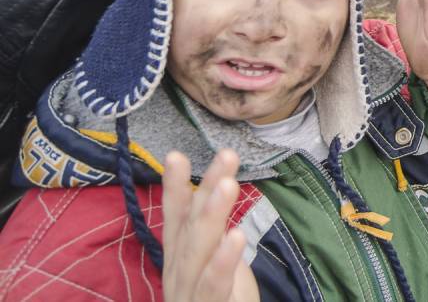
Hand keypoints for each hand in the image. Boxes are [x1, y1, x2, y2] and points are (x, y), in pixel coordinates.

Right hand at [162, 150, 258, 301]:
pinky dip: (224, 262)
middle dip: (207, 188)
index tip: (175, 155)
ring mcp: (189, 292)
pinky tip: (236, 237)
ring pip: (199, 251)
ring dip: (212, 215)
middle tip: (226, 155)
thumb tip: (216, 196)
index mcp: (181, 260)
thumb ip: (214, 235)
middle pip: (192, 226)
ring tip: (228, 184)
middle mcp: (179, 273)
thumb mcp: (217, 266)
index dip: (175, 188)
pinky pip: (214, 286)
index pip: (176, 219)